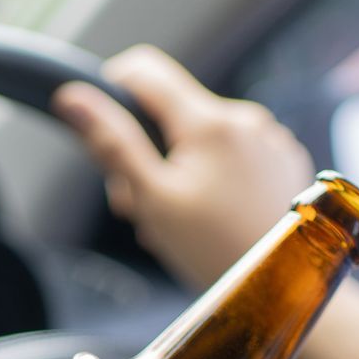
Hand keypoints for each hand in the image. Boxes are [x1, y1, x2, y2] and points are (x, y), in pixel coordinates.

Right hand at [53, 45, 314, 290]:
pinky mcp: (284, 160)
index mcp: (208, 122)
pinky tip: (214, 215)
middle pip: (173, 112)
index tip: (104, 130)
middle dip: (148, 152)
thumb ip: (112, 143)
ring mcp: (270, 138)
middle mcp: (244, 117)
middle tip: (143, 205)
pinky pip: (235, 152)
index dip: (112, 91)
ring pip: (203, 136)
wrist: (283, 287)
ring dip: (179, 169)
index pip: (144, 70)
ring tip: (181, 219)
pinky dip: (215, 176)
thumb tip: (73, 96)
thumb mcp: (152, 199)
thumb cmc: (215, 251)